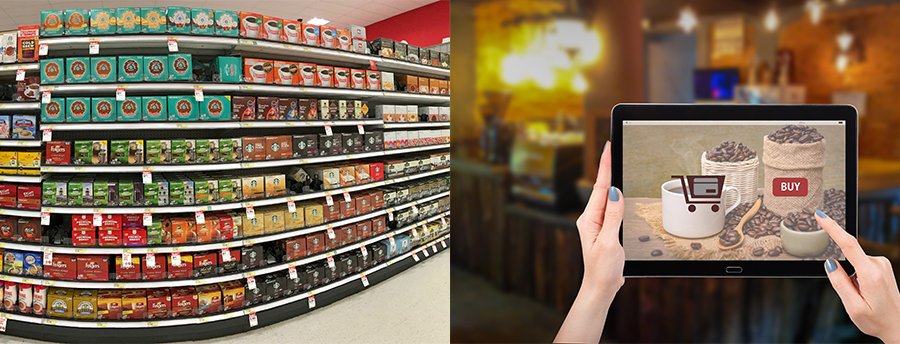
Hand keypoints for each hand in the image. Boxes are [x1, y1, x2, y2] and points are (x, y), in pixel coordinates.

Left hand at [555, 142, 624, 342]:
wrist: (601, 287)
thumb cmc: (603, 269)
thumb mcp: (609, 241)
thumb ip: (613, 216)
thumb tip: (615, 191)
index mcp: (589, 219)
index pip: (600, 187)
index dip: (605, 166)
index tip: (607, 148)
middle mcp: (591, 218)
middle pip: (602, 187)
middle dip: (607, 167)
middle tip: (611, 147)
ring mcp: (597, 223)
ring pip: (607, 196)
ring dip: (611, 179)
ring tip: (614, 161)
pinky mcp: (605, 229)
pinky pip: (612, 207)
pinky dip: (616, 195)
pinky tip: (619, 190)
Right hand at [815, 209, 899, 343]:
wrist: (898, 326)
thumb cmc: (877, 320)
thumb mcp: (853, 307)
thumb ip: (839, 283)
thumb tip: (829, 263)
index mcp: (871, 274)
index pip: (848, 245)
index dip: (832, 228)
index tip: (820, 216)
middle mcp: (879, 264)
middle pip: (848, 257)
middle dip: (843, 274)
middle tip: (854, 296)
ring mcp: (882, 264)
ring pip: (853, 262)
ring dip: (850, 277)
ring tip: (863, 297)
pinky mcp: (881, 265)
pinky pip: (859, 265)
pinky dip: (856, 277)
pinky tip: (866, 292)